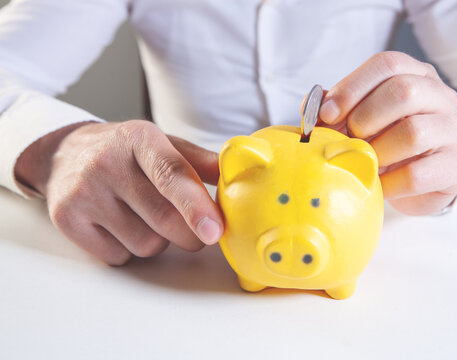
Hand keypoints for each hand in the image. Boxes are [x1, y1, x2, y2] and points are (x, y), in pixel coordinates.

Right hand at [15, 120, 223, 264]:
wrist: (65, 154)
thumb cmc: (126, 153)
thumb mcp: (163, 144)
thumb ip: (200, 162)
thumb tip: (237, 176)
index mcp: (139, 138)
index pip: (171, 175)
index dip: (196, 206)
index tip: (214, 231)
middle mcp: (107, 162)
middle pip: (164, 219)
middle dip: (191, 234)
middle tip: (196, 229)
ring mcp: (83, 192)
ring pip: (145, 244)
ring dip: (158, 241)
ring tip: (144, 215)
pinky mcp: (66, 219)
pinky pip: (118, 256)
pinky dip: (129, 250)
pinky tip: (120, 225)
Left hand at [316, 51, 456, 214]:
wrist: (427, 181)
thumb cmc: (390, 144)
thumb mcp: (365, 119)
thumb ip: (339, 108)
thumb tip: (311, 106)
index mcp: (417, 75)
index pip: (387, 64)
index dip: (352, 86)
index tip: (326, 113)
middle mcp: (441, 96)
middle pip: (404, 91)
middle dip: (364, 118)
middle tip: (351, 139)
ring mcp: (455, 130)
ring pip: (413, 132)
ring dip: (376, 152)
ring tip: (366, 162)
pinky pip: (417, 174)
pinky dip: (388, 183)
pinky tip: (378, 184)